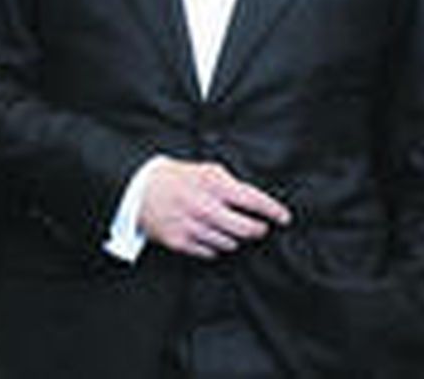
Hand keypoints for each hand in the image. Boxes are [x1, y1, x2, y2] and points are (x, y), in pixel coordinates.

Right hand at [138, 159, 290, 259]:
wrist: (139, 191)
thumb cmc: (175, 178)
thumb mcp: (205, 169)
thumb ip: (230, 183)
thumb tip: (253, 198)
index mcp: (213, 185)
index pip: (253, 200)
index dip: (273, 210)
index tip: (284, 217)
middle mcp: (204, 208)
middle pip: (246, 229)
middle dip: (258, 230)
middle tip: (260, 228)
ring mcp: (192, 227)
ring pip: (230, 244)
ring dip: (235, 238)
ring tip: (229, 228)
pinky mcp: (181, 243)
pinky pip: (210, 253)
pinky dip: (216, 247)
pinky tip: (211, 235)